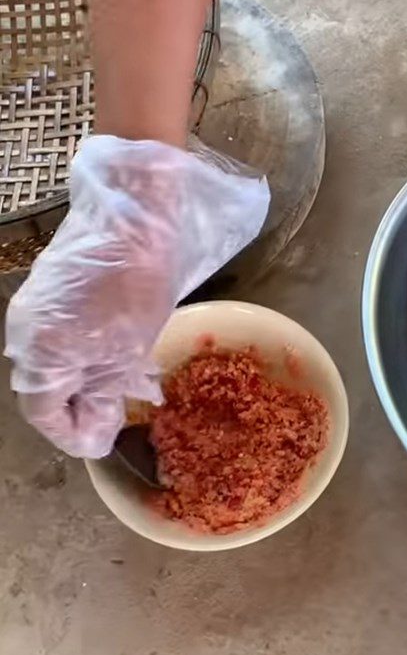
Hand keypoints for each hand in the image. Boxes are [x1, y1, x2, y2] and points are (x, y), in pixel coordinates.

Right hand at [5, 135, 269, 457]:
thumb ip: (103, 396)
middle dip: (81, 407)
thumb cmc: (135, 286)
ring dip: (86, 380)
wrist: (134, 213)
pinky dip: (85, 354)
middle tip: (119, 412)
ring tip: (123, 384)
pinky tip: (115, 353)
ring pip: (53, 363)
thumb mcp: (126, 351)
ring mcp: (33, 308)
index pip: (43, 414)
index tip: (104, 441)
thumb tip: (93, 435)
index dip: (73, 433)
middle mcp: (24, 332)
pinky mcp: (49, 290)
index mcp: (38, 353)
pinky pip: (59, 337)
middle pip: (44, 389)